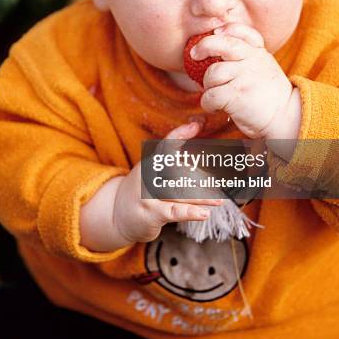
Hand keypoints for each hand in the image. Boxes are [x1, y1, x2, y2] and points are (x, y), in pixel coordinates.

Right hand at [113, 121, 222, 244]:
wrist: (116, 215)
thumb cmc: (144, 191)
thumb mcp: (153, 171)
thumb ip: (174, 159)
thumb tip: (197, 141)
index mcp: (151, 162)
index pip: (166, 144)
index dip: (181, 133)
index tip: (198, 124)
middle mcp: (147, 175)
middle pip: (176, 170)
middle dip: (200, 176)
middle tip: (222, 180)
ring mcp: (147, 194)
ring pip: (179, 193)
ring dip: (202, 197)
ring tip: (220, 198)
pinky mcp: (150, 214)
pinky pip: (173, 212)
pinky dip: (190, 212)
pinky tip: (204, 213)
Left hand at [190, 23, 293, 138]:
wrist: (286, 118)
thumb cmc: (270, 95)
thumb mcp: (265, 67)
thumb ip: (249, 56)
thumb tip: (218, 52)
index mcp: (258, 52)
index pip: (241, 31)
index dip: (226, 29)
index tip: (216, 32)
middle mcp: (252, 60)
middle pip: (222, 44)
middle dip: (203, 46)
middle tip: (194, 55)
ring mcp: (245, 76)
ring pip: (212, 73)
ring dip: (207, 86)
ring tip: (213, 94)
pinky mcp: (237, 95)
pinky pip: (211, 95)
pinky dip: (207, 103)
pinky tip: (214, 107)